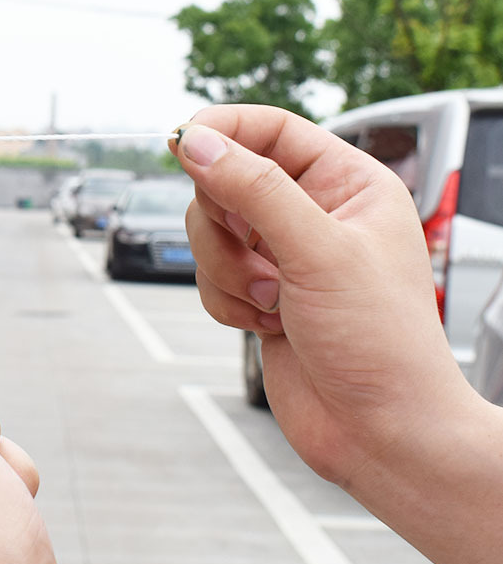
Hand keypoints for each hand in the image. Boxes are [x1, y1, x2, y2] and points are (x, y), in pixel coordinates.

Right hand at [170, 105, 470, 482]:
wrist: (381, 434)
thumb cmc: (382, 343)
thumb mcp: (317, 251)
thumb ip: (253, 188)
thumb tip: (197, 141)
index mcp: (345, 183)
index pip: (269, 129)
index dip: (222, 130)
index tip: (180, 141)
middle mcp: (312, 212)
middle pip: (226, 179)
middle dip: (224, 225)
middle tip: (254, 256)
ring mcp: (282, 253)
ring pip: (209, 231)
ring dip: (227, 271)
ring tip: (271, 302)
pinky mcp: (258, 292)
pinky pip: (208, 276)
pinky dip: (226, 301)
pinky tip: (269, 326)